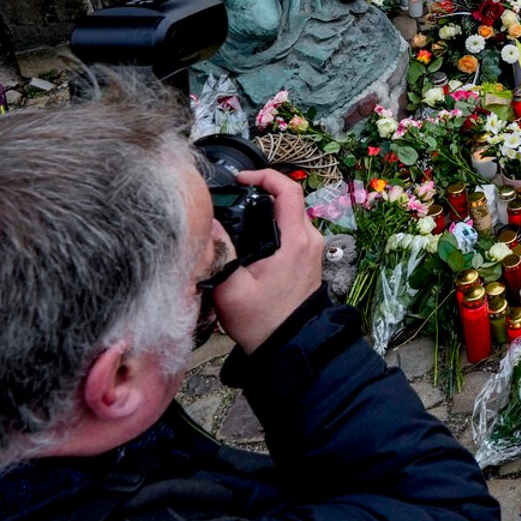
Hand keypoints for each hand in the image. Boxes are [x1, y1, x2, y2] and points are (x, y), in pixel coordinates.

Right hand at [211, 169, 325, 352]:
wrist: (288, 344)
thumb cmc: (263, 321)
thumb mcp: (231, 288)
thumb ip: (219, 253)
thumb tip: (209, 223)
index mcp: (295, 241)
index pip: (289, 190)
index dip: (265, 176)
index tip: (241, 179)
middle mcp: (310, 240)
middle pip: (287, 201)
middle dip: (259, 195)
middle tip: (233, 199)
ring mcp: (311, 249)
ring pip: (289, 216)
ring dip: (265, 212)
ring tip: (238, 218)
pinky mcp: (308, 258)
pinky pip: (291, 231)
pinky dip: (271, 227)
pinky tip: (250, 238)